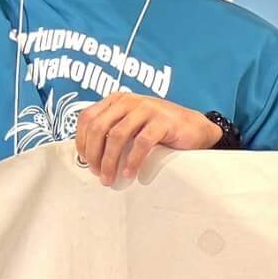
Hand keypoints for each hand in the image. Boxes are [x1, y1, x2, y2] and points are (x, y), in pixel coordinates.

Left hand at [72, 94, 221, 186]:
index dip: (81, 141)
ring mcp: (147, 108)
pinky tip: (129, 173)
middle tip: (97, 173)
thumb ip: (113, 132)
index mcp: (117, 100)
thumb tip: (91, 158)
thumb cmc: (161, 130)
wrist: (195, 128)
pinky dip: (132, 161)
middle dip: (93, 154)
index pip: (87, 117)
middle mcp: (129, 101)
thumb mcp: (132, 125)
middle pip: (99, 127)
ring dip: (109, 161)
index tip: (84, 161)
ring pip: (117, 136)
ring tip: (110, 178)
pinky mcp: (163, 121)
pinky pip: (141, 143)